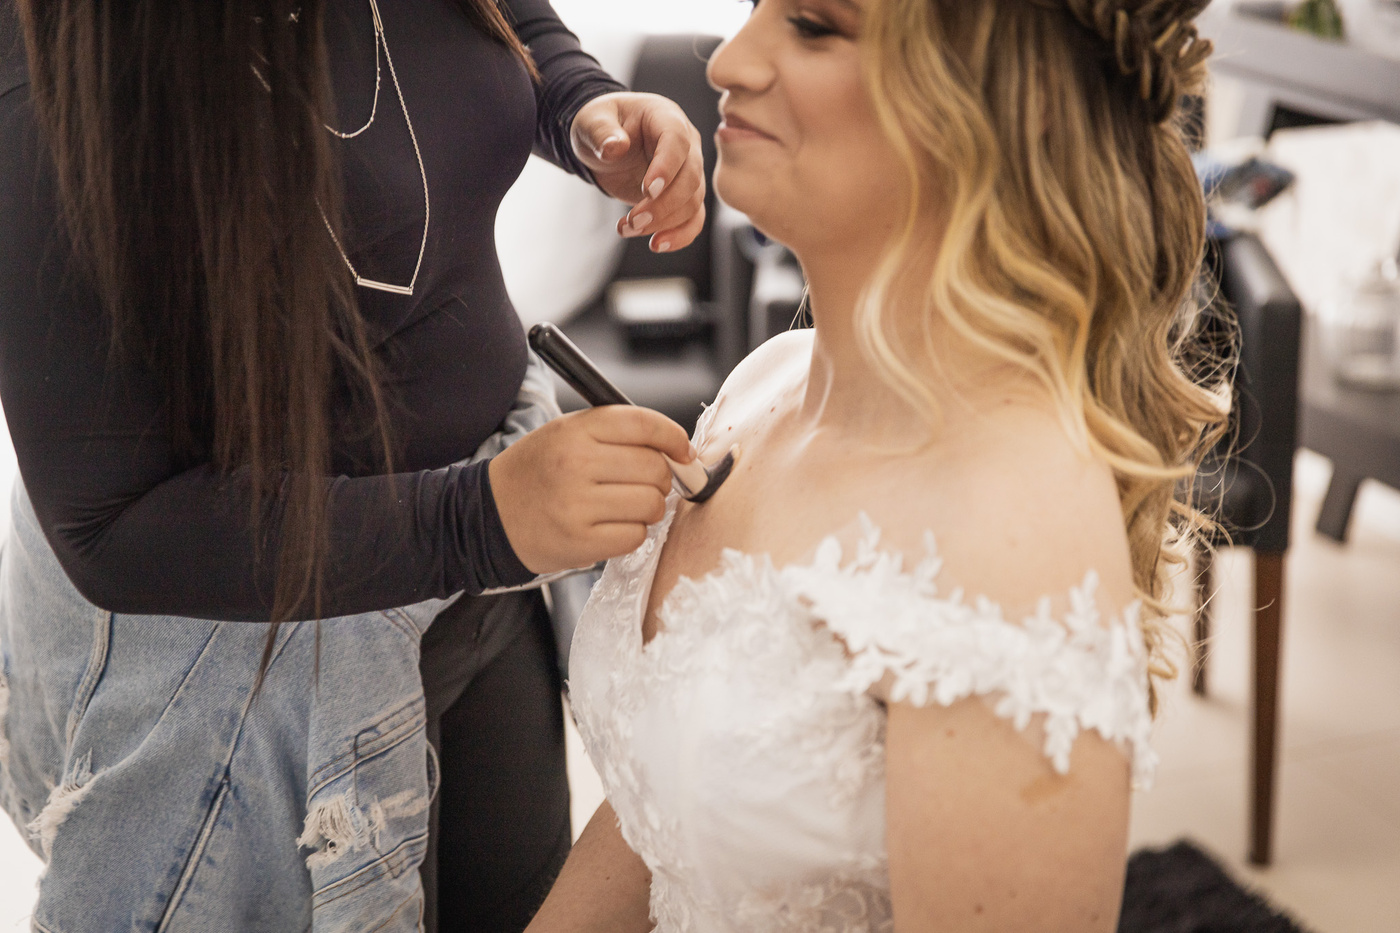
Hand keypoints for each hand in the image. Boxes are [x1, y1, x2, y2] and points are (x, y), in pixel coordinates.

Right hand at [488, 406, 694, 573]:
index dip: (674, 438)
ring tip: (623, 506)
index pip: (644, 424)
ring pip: (652, 504)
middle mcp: (576, 464)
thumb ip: (618, 433)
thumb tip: (679, 450)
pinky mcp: (580, 542)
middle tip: (641, 484)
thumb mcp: (567, 433)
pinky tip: (610, 526)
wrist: (491, 515)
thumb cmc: (538, 472)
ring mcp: (577, 505)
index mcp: (575, 430)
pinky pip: (636, 536)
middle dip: (659, 478)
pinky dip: (632, 533)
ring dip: (648, 508)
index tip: (684, 452)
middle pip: (655, 468)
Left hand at [571, 92, 706, 253]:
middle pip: (690, 178)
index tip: (647, 191)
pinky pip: (693, 219)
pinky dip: (679, 236)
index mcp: (666, 118)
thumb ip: (601, 131)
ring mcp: (687, 172)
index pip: (677, 141)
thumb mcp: (591, 121)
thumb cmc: (602, 125)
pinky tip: (656, 245)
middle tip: (632, 221)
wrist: (606, 143)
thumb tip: (615, 147)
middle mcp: (686, 145)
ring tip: (627, 229)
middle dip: (663, 205)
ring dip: (664, 223)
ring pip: (692, 203)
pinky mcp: (682, 197)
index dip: (666, 167)